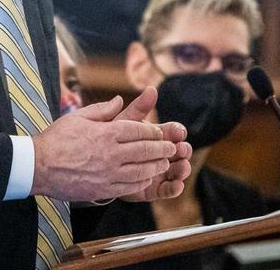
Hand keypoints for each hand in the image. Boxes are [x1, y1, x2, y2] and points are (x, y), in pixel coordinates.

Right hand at [31, 95, 175, 201]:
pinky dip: (141, 182)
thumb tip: (119, 100)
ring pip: (141, 171)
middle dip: (162, 150)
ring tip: (163, 164)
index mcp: (105, 133)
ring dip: (156, 167)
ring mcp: (107, 173)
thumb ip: (101, 109)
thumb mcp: (77, 117)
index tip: (160, 133)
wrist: (38, 166)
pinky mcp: (102, 189)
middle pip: (145, 151)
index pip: (138, 131)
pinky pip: (129, 187)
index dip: (153, 132)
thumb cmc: (56, 139)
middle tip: (171, 149)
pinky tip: (146, 179)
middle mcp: (110, 153)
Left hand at [114, 87, 192, 201]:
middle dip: (183, 150)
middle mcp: (161, 153)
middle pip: (178, 151)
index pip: (173, 132)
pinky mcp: (154, 188)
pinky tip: (177, 185)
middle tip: (182, 149)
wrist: (97, 165)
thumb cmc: (112, 139)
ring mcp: (159, 171)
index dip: (177, 132)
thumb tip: (151, 89)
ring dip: (182, 168)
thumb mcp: (124, 123)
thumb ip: (138, 109)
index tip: (179, 132)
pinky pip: (167, 190)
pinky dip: (174, 188)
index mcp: (157, 136)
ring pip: (177, 170)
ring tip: (182, 167)